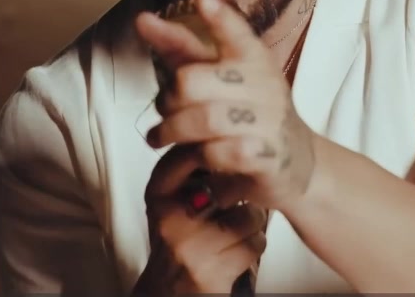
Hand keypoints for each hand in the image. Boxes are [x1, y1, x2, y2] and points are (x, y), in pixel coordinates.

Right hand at [133, 145, 267, 296]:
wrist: (169, 291)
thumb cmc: (181, 238)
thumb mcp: (174, 198)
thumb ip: (194, 166)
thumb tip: (236, 132)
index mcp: (158, 191)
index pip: (195, 151)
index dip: (226, 147)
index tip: (239, 150)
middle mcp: (169, 216)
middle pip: (231, 181)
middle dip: (243, 190)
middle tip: (237, 199)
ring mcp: (189, 246)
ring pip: (251, 216)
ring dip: (252, 225)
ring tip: (234, 232)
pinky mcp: (211, 271)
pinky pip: (256, 244)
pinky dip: (253, 248)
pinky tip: (236, 252)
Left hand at [137, 0, 318, 211]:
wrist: (299, 163)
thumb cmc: (249, 114)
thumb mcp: (219, 78)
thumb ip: (181, 50)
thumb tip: (142, 19)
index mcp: (254, 58)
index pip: (236, 31)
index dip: (218, 14)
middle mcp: (265, 84)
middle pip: (194, 81)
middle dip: (168, 100)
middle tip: (163, 111)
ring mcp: (270, 120)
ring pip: (204, 118)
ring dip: (173, 130)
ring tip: (161, 137)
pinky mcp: (269, 155)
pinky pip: (221, 152)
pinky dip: (201, 155)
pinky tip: (197, 156)